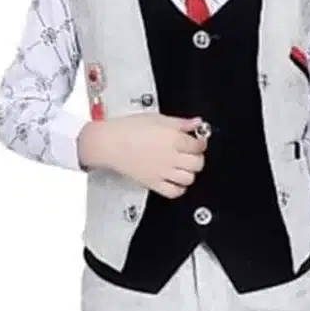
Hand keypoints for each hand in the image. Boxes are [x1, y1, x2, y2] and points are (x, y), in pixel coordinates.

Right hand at [81, 113, 207, 196]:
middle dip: (197, 157)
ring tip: (184, 166)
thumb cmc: (128, 129)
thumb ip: (180, 123)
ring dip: (190, 172)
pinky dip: (179, 188)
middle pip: (197, 163)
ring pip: (189, 178)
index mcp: (174, 139)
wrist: (109, 143)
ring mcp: (163, 172)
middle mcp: (171, 157)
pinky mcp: (154, 183)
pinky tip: (176, 180)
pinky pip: (174, 192)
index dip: (200, 142)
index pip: (199, 145)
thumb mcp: (157, 118)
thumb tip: (196, 123)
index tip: (197, 141)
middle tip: (191, 153)